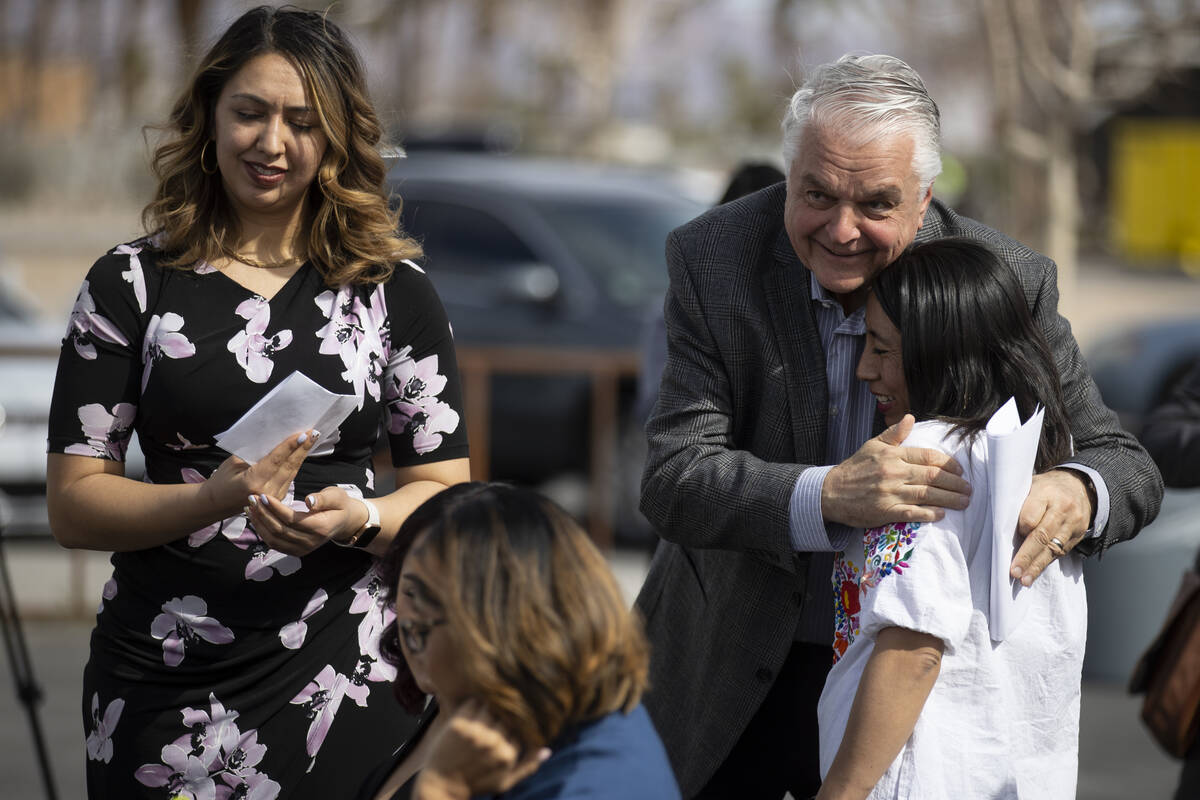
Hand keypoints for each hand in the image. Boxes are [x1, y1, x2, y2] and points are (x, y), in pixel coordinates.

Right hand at [200, 431, 317, 516]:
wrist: (215, 504)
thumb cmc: (221, 480)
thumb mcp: (234, 463)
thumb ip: (255, 454)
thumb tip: (275, 439)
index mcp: (252, 482)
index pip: (276, 461)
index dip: (290, 446)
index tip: (303, 434)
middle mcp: (266, 493)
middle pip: (288, 467)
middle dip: (302, 449)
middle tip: (314, 432)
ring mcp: (273, 499)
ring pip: (292, 473)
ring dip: (302, 456)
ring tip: (311, 440)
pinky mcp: (277, 500)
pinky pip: (289, 479)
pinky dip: (295, 465)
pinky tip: (301, 454)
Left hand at [245, 485, 369, 556]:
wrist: (343, 522)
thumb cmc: (339, 505)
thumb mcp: (337, 496)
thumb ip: (324, 498)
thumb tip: (310, 501)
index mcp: (320, 528)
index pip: (292, 519)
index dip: (275, 508)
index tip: (263, 495)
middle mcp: (310, 542)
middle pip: (280, 530)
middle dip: (263, 514)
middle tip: (252, 498)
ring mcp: (303, 549)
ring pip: (274, 540)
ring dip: (259, 524)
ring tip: (250, 508)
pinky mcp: (296, 551)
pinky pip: (274, 544)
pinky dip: (263, 532)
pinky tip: (256, 518)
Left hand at [415, 699, 548, 799]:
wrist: (442, 785)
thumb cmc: (476, 783)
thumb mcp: (505, 781)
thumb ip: (528, 766)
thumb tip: (547, 749)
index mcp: (507, 755)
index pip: (521, 726)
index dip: (519, 718)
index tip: (515, 713)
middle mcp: (493, 743)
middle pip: (507, 714)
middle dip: (506, 709)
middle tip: (505, 700)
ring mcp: (475, 733)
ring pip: (491, 705)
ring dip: (490, 702)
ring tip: (490, 699)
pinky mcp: (458, 725)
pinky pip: (472, 703)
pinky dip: (475, 701)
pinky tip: (475, 704)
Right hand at [822, 415, 970, 528]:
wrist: (831, 492)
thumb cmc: (854, 468)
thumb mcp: (872, 445)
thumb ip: (893, 433)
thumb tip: (911, 418)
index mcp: (892, 454)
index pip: (927, 456)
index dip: (948, 463)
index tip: (960, 470)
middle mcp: (893, 472)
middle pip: (932, 476)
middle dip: (955, 483)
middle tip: (969, 488)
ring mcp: (889, 493)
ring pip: (927, 494)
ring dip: (949, 499)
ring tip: (964, 501)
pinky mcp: (884, 511)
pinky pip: (912, 513)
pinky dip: (929, 514)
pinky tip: (941, 514)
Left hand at [1009, 469, 1092, 585]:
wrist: (1079, 486)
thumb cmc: (1045, 489)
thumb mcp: (1030, 486)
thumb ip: (1019, 504)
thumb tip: (1002, 528)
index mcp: (1046, 492)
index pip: (1030, 516)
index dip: (1021, 529)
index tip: (1010, 537)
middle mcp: (1062, 508)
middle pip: (1042, 536)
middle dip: (1027, 556)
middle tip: (1015, 571)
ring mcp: (1073, 523)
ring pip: (1053, 548)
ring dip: (1037, 566)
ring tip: (1024, 580)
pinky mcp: (1079, 535)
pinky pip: (1061, 552)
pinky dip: (1046, 563)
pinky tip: (1035, 572)